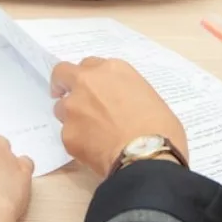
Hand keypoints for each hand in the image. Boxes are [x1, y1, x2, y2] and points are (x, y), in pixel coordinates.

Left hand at [51, 57, 187, 177]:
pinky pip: (68, 135)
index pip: (89, 65)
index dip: (91, 78)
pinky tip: (95, 151)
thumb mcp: (148, 97)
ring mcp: (73, 107)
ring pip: (61, 108)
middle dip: (62, 84)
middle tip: (68, 96)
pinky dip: (78, 141)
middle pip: (62, 74)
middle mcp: (87, 83)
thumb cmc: (160, 128)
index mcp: (112, 70)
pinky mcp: (67, 133)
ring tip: (91, 134)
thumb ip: (125, 93)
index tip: (93, 89)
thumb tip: (120, 106)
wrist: (147, 156)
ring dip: (72, 116)